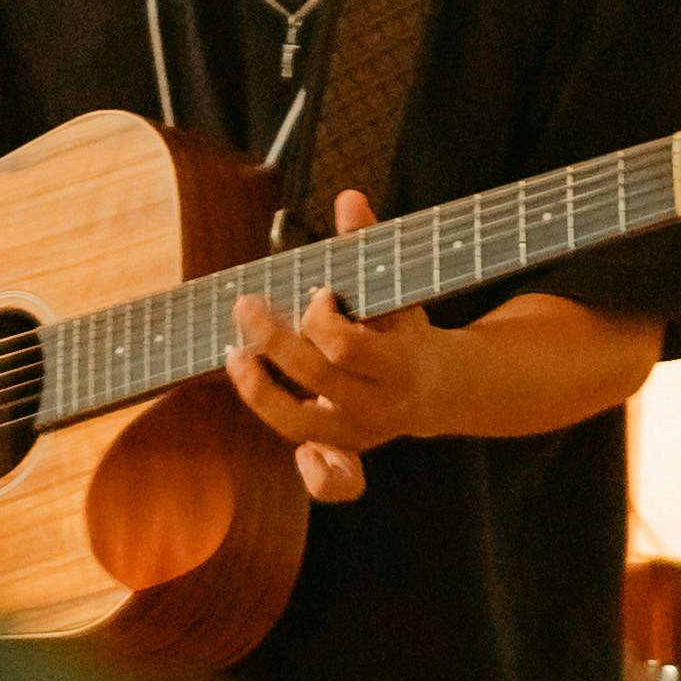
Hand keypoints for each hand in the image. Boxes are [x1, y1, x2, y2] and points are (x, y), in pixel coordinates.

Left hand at [226, 193, 425, 506]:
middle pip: (315, 380)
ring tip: (235, 355)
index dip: (320, 317)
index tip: (317, 293)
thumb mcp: (397, 288)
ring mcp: (360, 435)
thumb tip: (349, 197)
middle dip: (274, 339)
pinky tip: (285, 432)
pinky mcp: (345, 452)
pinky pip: (329, 482)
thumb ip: (368, 245)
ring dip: (260, 392)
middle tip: (246, 306)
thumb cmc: (408, 328)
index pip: (345, 346)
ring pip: (299, 426)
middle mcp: (380, 406)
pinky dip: (309, 469)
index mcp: (399, 362)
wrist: (445, 387)